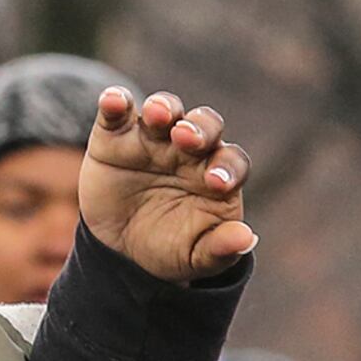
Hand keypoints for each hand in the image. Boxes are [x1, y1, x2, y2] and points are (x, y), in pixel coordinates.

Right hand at [82, 89, 255, 284]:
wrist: (121, 252)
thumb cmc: (169, 249)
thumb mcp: (195, 259)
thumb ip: (221, 249)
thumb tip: (247, 238)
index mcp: (216, 175)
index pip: (232, 162)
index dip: (228, 169)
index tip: (217, 183)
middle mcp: (189, 150)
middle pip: (205, 124)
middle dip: (200, 128)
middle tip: (187, 139)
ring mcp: (153, 138)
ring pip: (166, 109)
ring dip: (164, 106)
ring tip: (158, 114)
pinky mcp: (115, 136)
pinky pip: (117, 112)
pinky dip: (115, 102)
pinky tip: (114, 101)